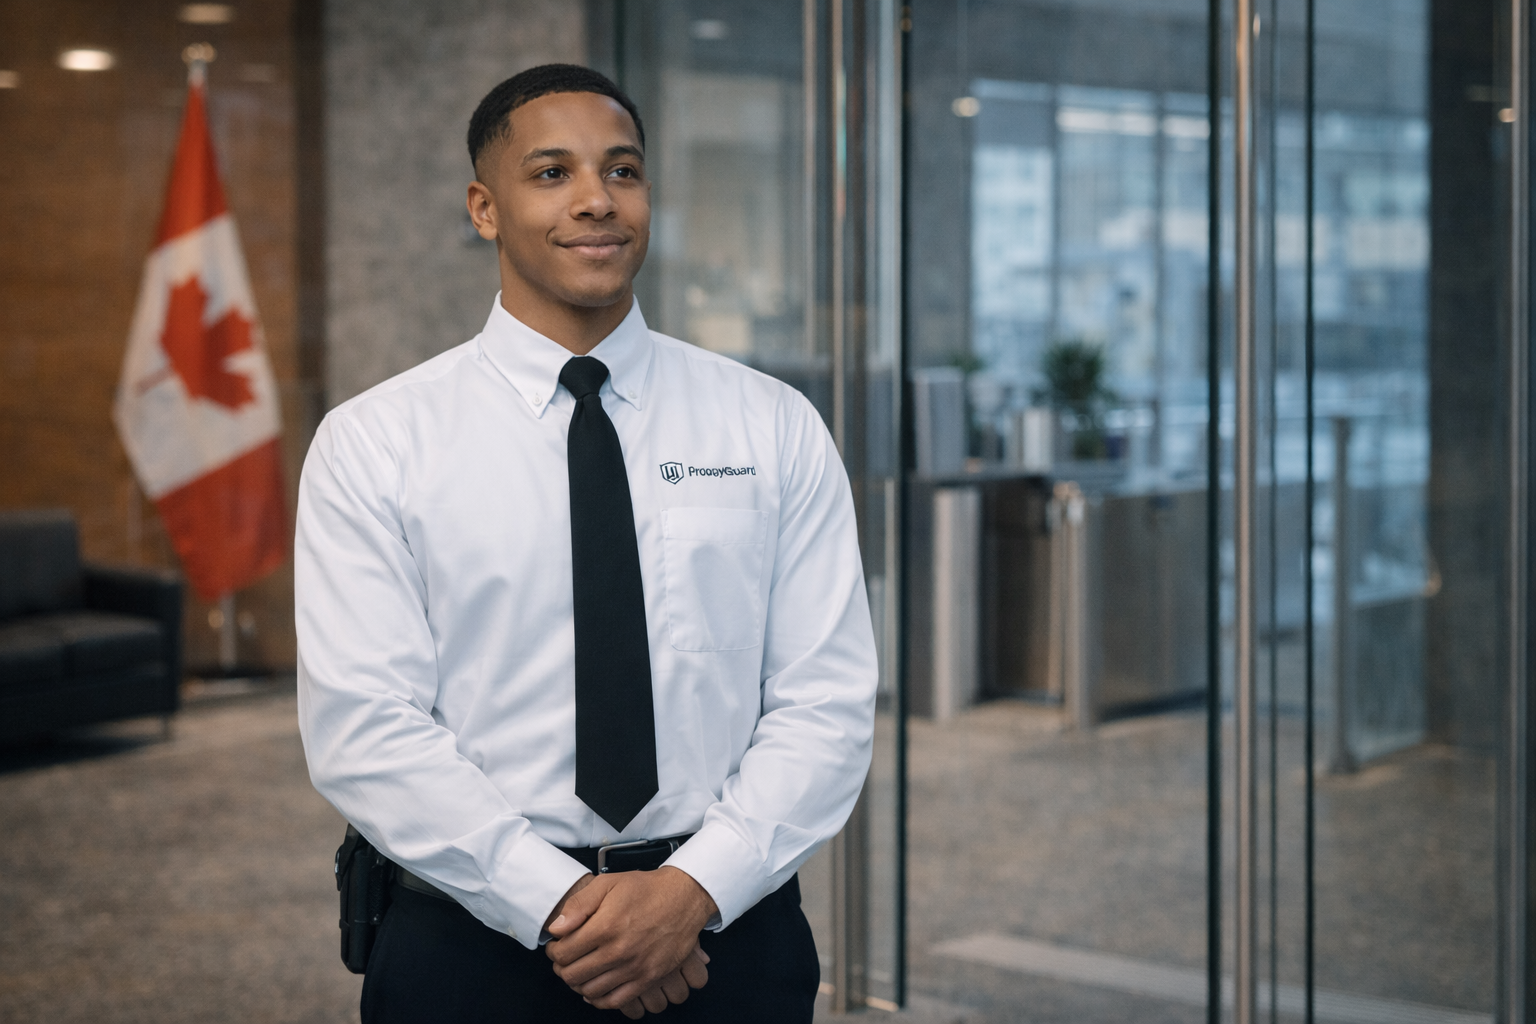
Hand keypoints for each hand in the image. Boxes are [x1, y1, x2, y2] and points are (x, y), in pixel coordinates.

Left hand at [545, 866, 718, 1009]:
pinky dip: (600, 999)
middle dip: (562, 968)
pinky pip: (616, 1001)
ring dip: (579, 983)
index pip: (563, 953)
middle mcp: (619, 951)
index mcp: (605, 927)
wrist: (684, 898)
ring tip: (580, 970)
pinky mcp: (648, 978)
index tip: (556, 946)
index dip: (554, 951)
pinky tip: (596, 988)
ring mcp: (634, 968)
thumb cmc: (647, 890)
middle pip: (573, 975)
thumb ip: (578, 905)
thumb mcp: (608, 883)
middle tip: (565, 959)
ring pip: (590, 990)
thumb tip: (557, 927)